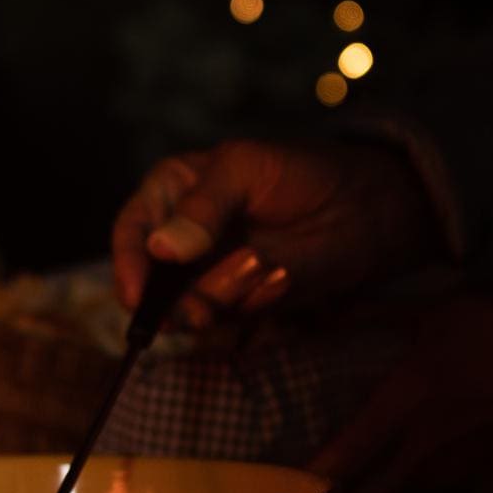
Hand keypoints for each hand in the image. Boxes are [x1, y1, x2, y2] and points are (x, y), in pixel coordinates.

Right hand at [110, 137, 435, 323]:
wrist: (363, 207)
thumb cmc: (301, 173)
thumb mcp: (245, 170)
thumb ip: (202, 206)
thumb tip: (161, 248)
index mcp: (171, 194)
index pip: (131, 232)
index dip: (128, 266)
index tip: (138, 297)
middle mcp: (182, 241)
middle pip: (152, 286)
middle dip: (179, 295)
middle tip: (207, 297)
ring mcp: (210, 276)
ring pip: (190, 311)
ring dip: (226, 296)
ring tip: (266, 263)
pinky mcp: (242, 304)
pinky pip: (232, 322)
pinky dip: (256, 305)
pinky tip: (283, 277)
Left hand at [309, 292, 492, 492]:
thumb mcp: (447, 308)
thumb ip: (384, 314)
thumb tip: (332, 309)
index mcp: (409, 403)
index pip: (343, 459)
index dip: (307, 483)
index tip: (277, 491)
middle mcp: (426, 448)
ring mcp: (457, 468)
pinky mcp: (483, 473)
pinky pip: (429, 492)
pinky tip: (394, 482)